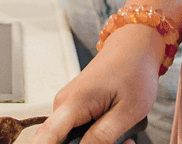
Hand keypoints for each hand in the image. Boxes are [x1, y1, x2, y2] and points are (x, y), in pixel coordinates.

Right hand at [32, 27, 163, 143]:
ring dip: (96, 142)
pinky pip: (78, 131)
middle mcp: (63, 104)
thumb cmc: (134, 70)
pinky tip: (116, 129)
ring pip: (73, 139)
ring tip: (125, 135)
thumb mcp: (128, 110)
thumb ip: (103, 136)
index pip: (47, 137)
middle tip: (124, 143)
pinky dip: (97, 136)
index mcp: (74, 102)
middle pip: (61, 142)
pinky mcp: (75, 108)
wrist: (134, 47)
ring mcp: (67, 105)